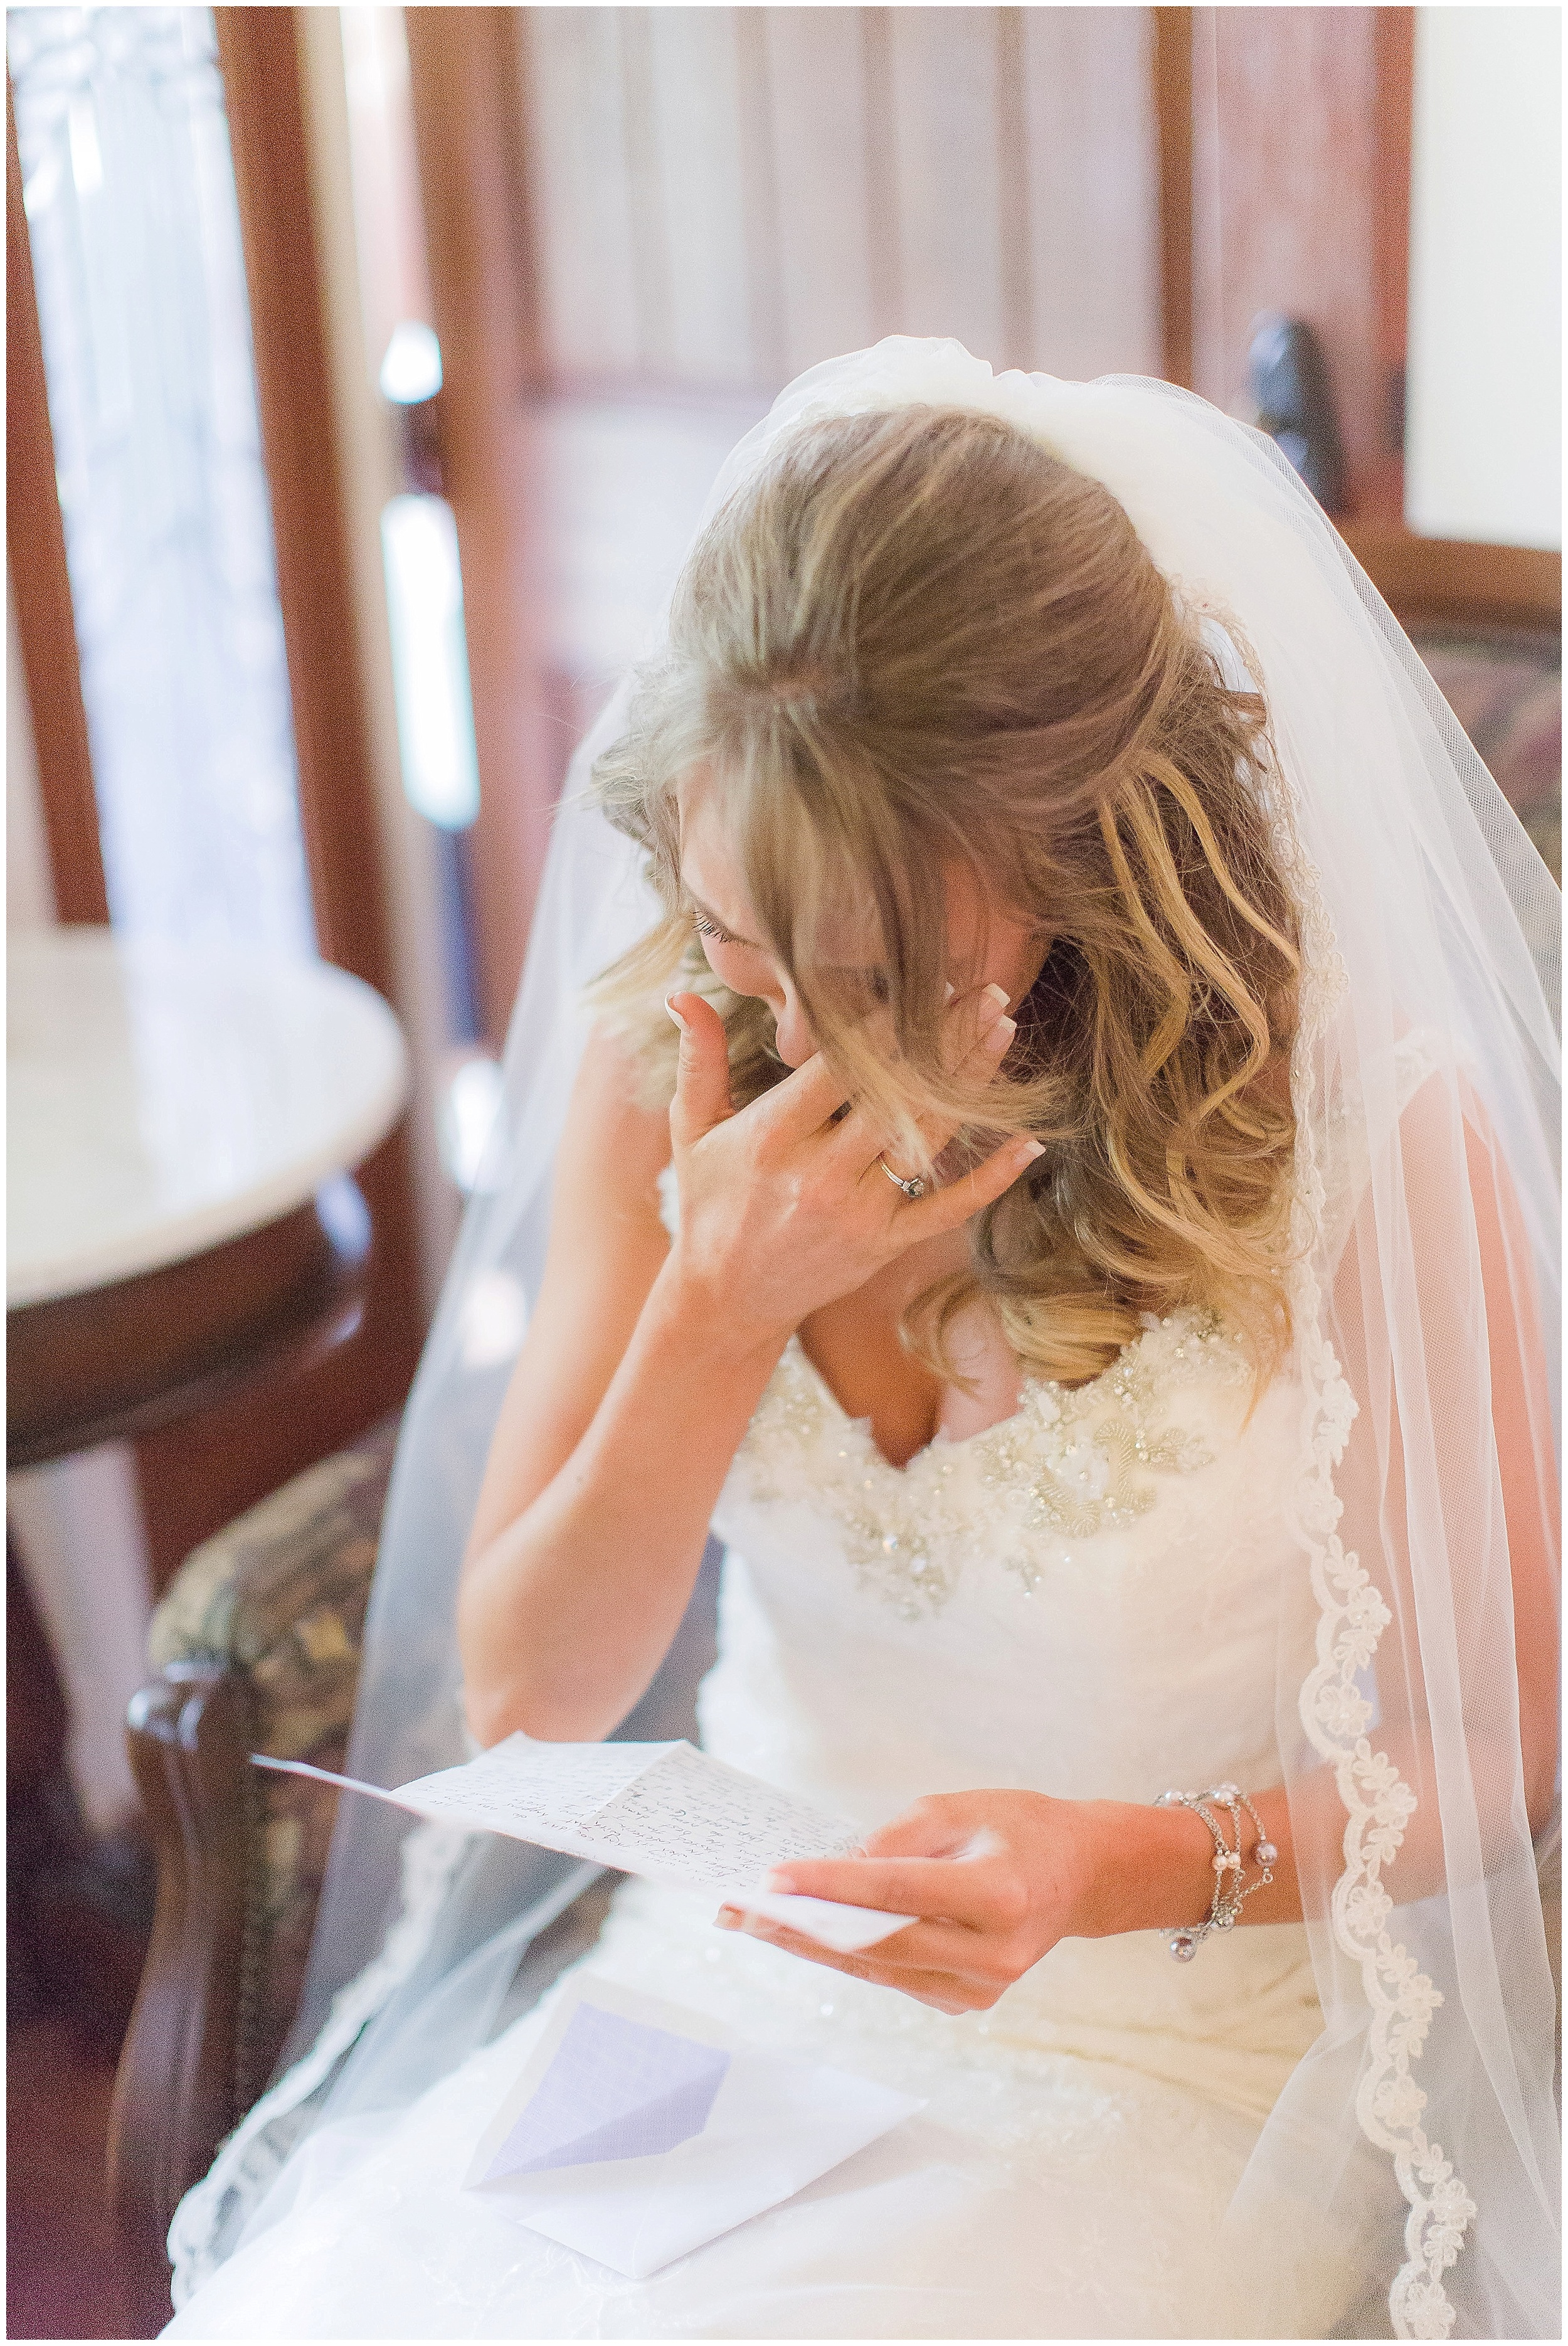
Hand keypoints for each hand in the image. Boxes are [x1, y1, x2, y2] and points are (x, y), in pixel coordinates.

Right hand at [664, 987, 1041, 1343]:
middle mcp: (818, 1175)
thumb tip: (681, 992)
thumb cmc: (709, 1203)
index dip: (887, 1021)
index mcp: (772, 1137)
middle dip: (946, 1039)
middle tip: (988, 990)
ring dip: (972, 1083)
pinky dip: (991, 1178)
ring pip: (927, 1138)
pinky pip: (947, 1208)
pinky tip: (1028, 1143)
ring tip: (1004, 1030)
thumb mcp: (690, 1130)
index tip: (924, 982)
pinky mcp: (885, 1246)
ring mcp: (857, 1213)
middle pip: (895, 1093)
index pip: (840, 1066)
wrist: (725, 1300)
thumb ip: (698, 1059)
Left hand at [713, 1790, 1218, 2014]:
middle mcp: (993, 1953)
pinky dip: (848, 1956)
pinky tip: (803, 1934)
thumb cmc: (1023, 1827)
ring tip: (753, 1921)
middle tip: (740, 1909)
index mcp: (998, 1896)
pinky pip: (894, 1977)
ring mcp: (982, 1988)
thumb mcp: (964, 1807)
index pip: (896, 1892)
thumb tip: (834, 1870)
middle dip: (802, 1928)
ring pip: (877, 1970)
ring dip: (812, 1947)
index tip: (773, 1875)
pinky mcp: (968, 2002)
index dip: (831, 1886)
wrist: (1083, 1876)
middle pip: (877, 1946)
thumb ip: (898, 1838)